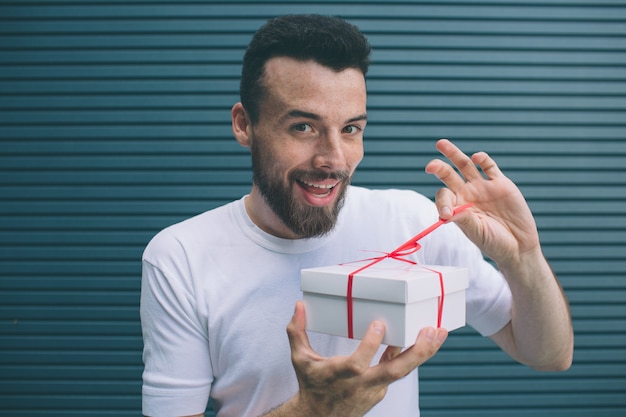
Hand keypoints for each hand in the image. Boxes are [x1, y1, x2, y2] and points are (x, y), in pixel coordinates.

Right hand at [285, 301, 446, 416]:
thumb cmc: (311, 383)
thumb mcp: (299, 357)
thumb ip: (297, 331)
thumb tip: (298, 304)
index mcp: (339, 375)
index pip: (358, 363)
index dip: (369, 346)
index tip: (379, 324)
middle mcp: (360, 384)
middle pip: (394, 371)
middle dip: (416, 352)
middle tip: (430, 331)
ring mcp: (374, 389)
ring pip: (402, 371)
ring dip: (423, 352)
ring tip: (439, 332)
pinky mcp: (381, 389)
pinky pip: (397, 369)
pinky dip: (410, 354)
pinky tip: (424, 337)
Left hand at [425, 139, 540, 269]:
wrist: (518, 246)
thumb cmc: (494, 243)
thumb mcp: (477, 232)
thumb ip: (464, 219)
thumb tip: (447, 212)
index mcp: (457, 207)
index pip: (444, 197)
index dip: (442, 203)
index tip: (446, 215)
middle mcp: (467, 194)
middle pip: (449, 175)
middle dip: (439, 168)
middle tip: (430, 166)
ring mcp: (483, 187)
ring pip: (465, 165)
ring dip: (454, 154)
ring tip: (441, 144)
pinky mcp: (501, 183)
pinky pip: (489, 167)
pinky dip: (483, 159)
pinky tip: (476, 157)